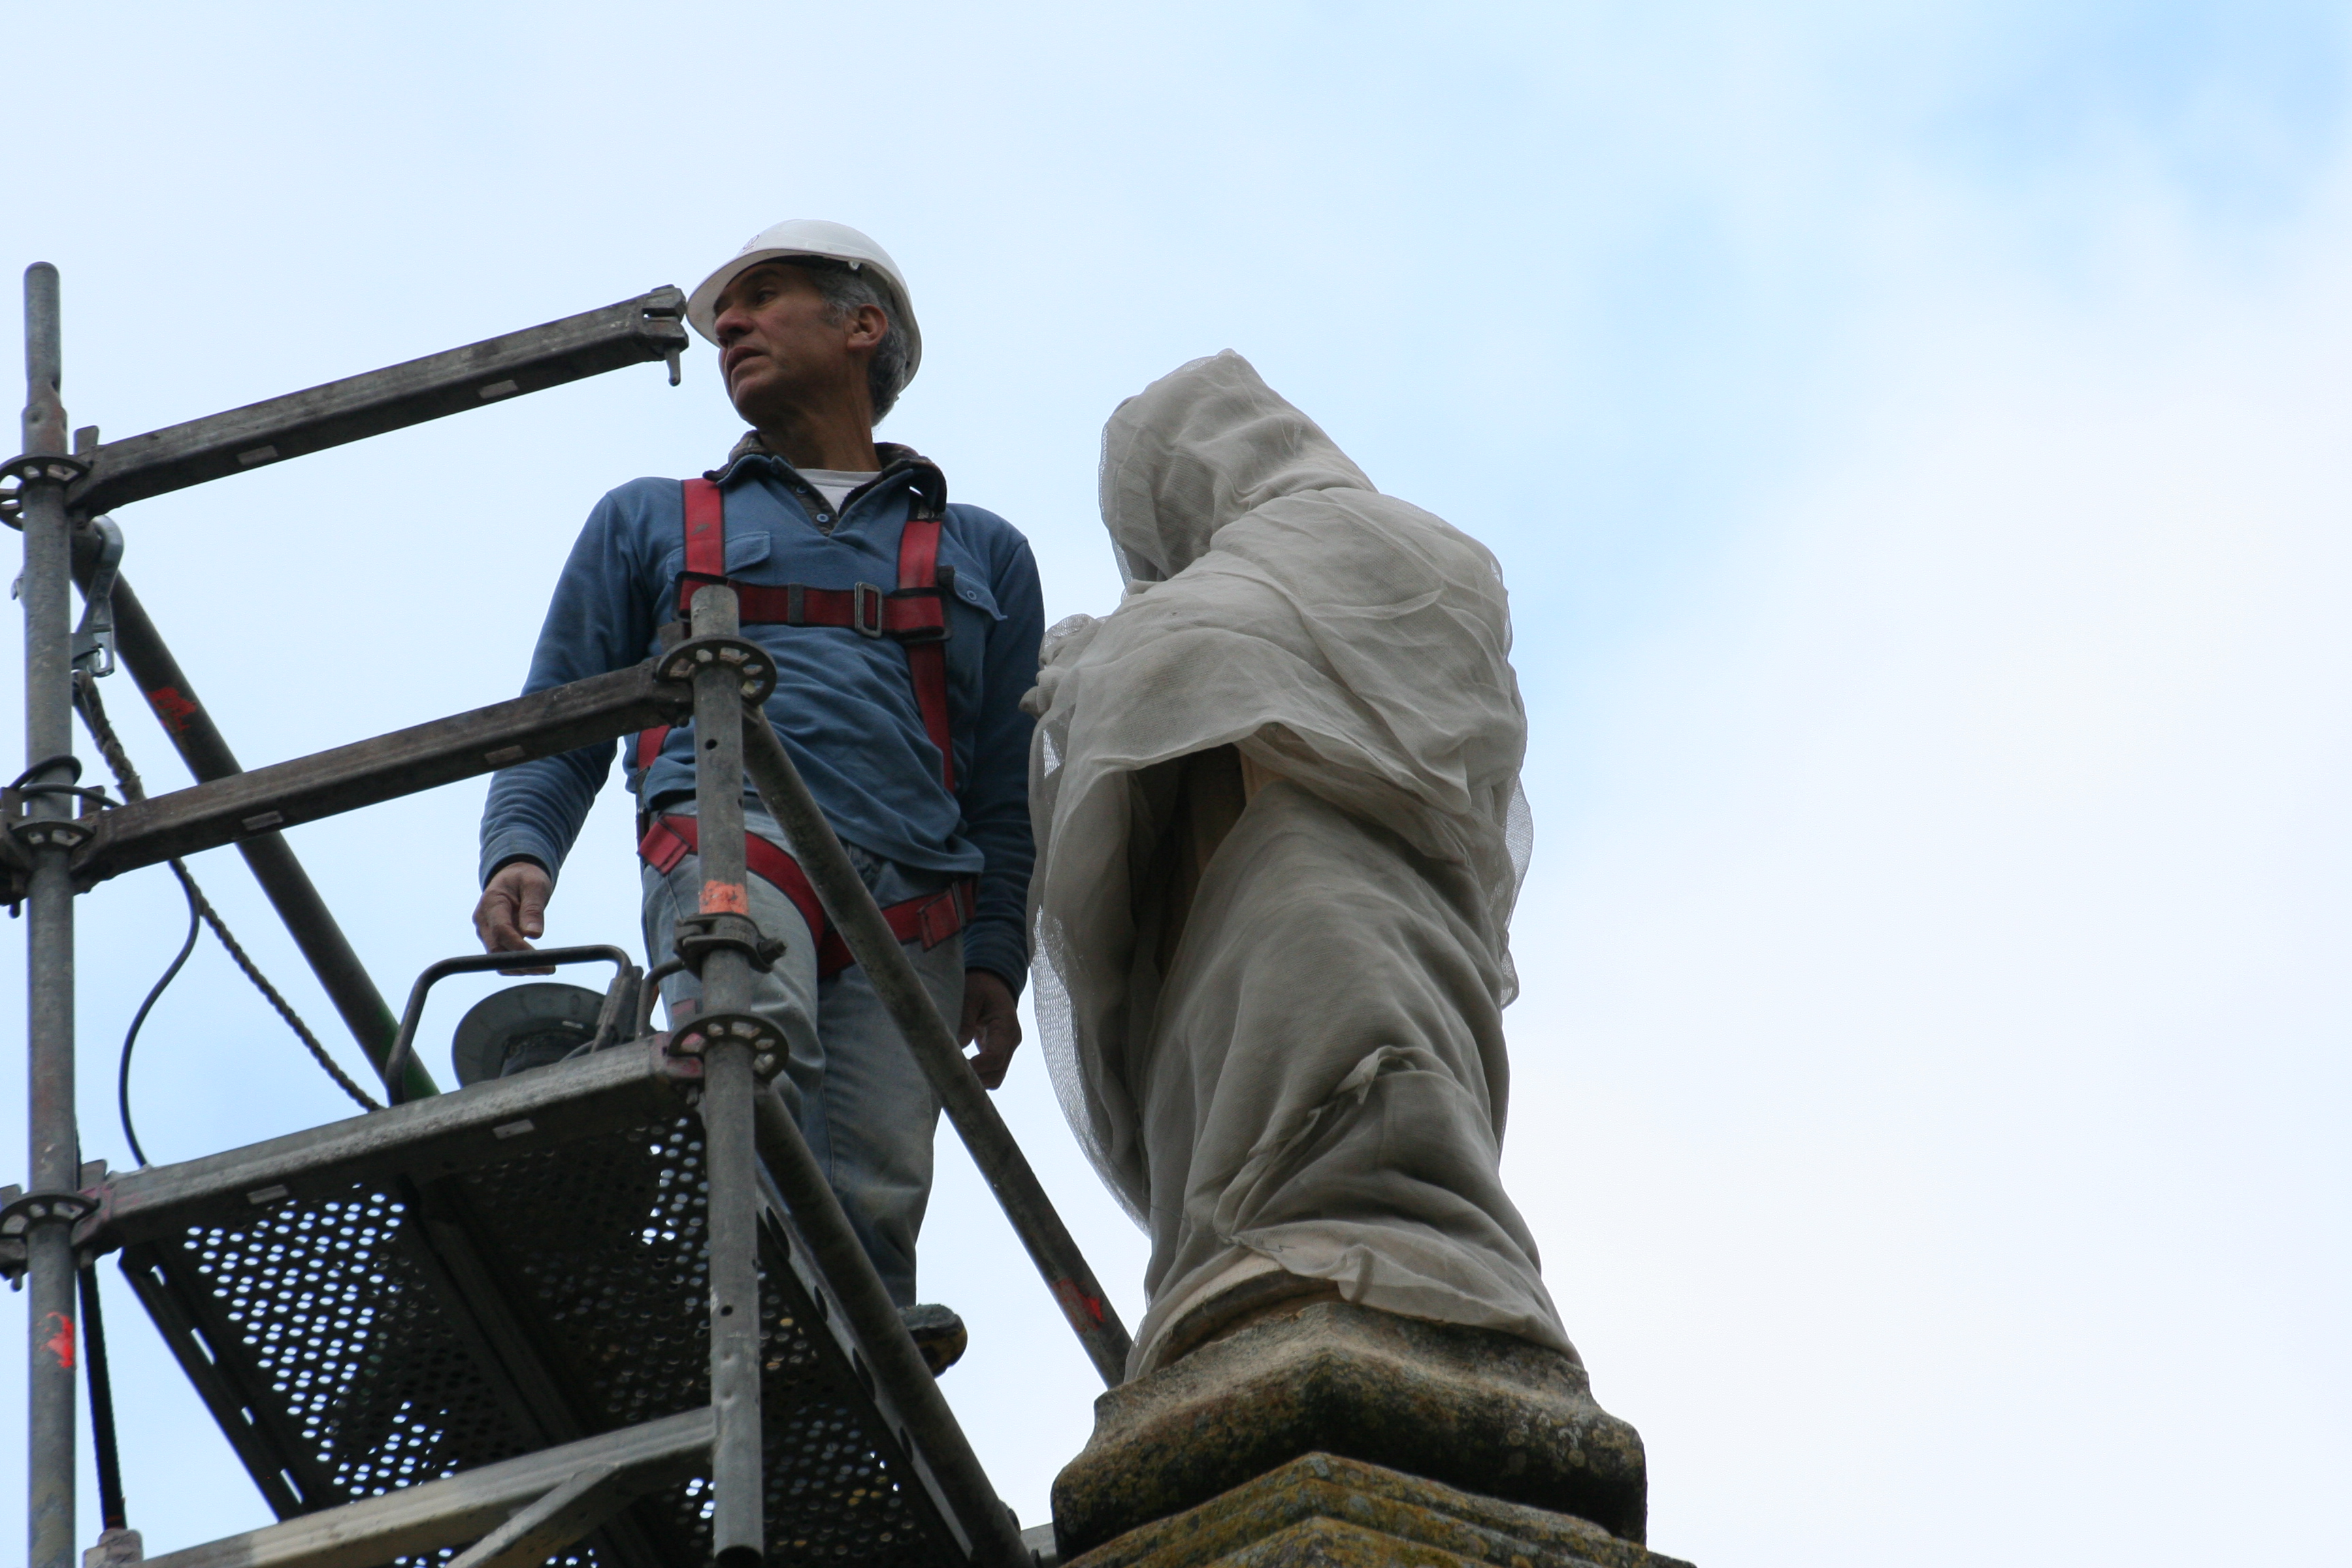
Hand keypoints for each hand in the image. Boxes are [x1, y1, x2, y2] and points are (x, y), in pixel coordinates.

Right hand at [473, 860, 554, 974]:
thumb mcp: (534, 885)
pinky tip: (536, 963)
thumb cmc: (525, 877)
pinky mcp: (491, 938)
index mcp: (491, 902)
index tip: (542, 959)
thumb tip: (534, 935)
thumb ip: (533, 909)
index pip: (501, 931)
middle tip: (549, 969)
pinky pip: (501, 956)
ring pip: (497, 958)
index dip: (519, 948)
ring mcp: (485, 931)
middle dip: (522, 963)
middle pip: (496, 949)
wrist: (513, 876)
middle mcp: (483, 920)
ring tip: (546, 967)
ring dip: (520, 967)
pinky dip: (517, 964)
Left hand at [958, 969, 1022, 1088]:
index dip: (976, 1068)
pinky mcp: (998, 1052)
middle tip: (949, 1078)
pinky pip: (991, 1072)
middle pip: (997, 1073)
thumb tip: (958, 1045)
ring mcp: (1006, 1049)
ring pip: (996, 1077)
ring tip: (952, 1077)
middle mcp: (1011, 1041)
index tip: (955, 1070)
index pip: (995, 1057)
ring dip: (977, 1081)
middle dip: (975, 1080)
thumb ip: (966, 1020)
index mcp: (1006, 1027)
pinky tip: (959, 1072)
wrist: (994, 983)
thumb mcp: (972, 996)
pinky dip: (978, 1076)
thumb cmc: (981, 986)